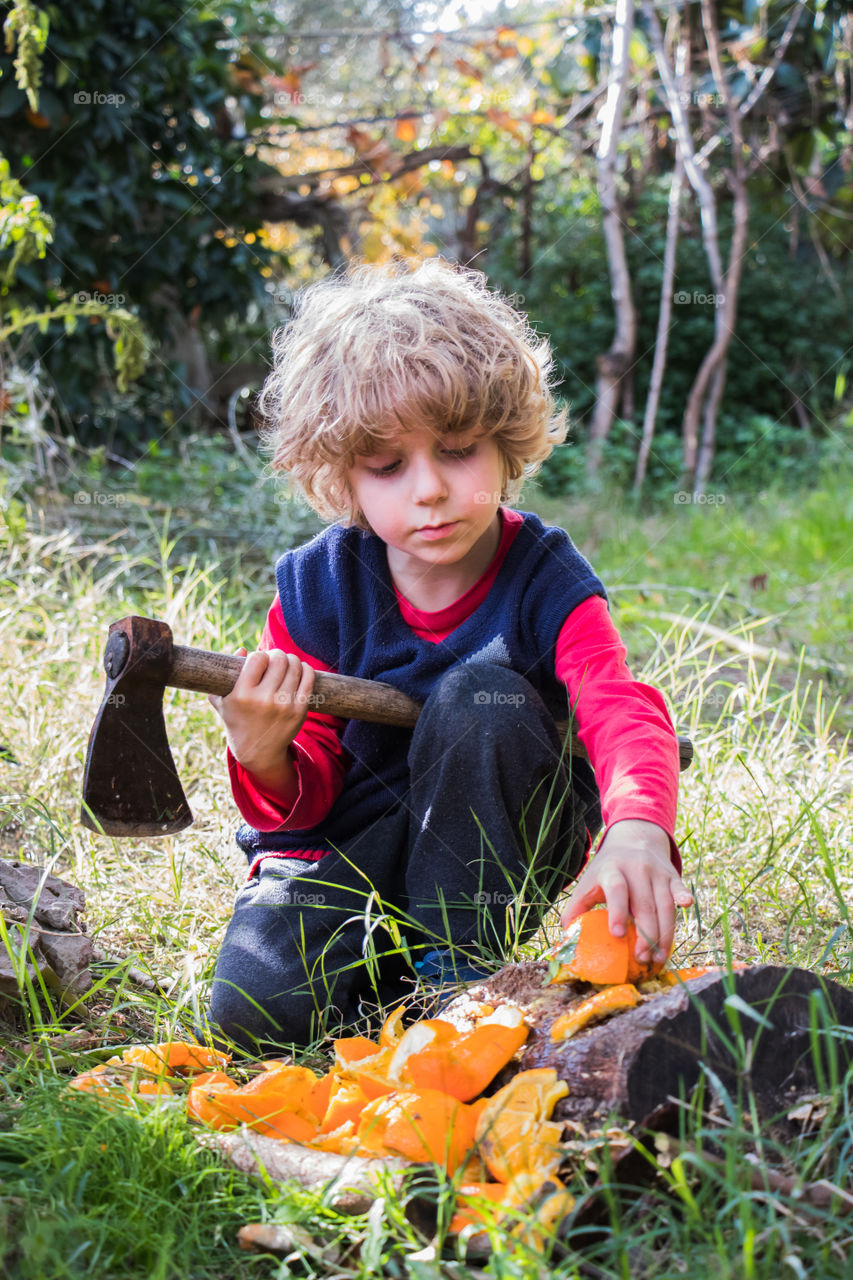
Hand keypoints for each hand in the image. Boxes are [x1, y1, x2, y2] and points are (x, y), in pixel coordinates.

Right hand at [208, 647, 314, 781]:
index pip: (257, 658)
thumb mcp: (222, 701)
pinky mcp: (299, 711)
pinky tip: (300, 669)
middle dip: (277, 655)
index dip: (259, 655)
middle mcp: (264, 699)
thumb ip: (224, 675)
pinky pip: (308, 680)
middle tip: (275, 659)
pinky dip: (306, 669)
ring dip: (291, 660)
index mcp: (242, 694)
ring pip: (295, 667)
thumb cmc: (236, 721)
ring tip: (286, 663)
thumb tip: (242, 650)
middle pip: (279, 660)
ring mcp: (284, 705)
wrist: (257, 752)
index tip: (259, 661)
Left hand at [560, 819, 692, 964]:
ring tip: (659, 958)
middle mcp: (636, 869)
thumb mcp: (588, 882)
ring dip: (665, 933)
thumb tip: (567, 937)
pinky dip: (684, 897)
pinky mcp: (672, 876)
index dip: (617, 911)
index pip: (616, 890)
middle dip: (646, 935)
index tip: (618, 934)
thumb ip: (576, 908)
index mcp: (612, 870)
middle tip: (642, 959)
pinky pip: (679, 889)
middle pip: (644, 905)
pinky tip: (687, 907)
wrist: (634, 838)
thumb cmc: (607, 870)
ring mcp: (656, 872)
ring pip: (665, 905)